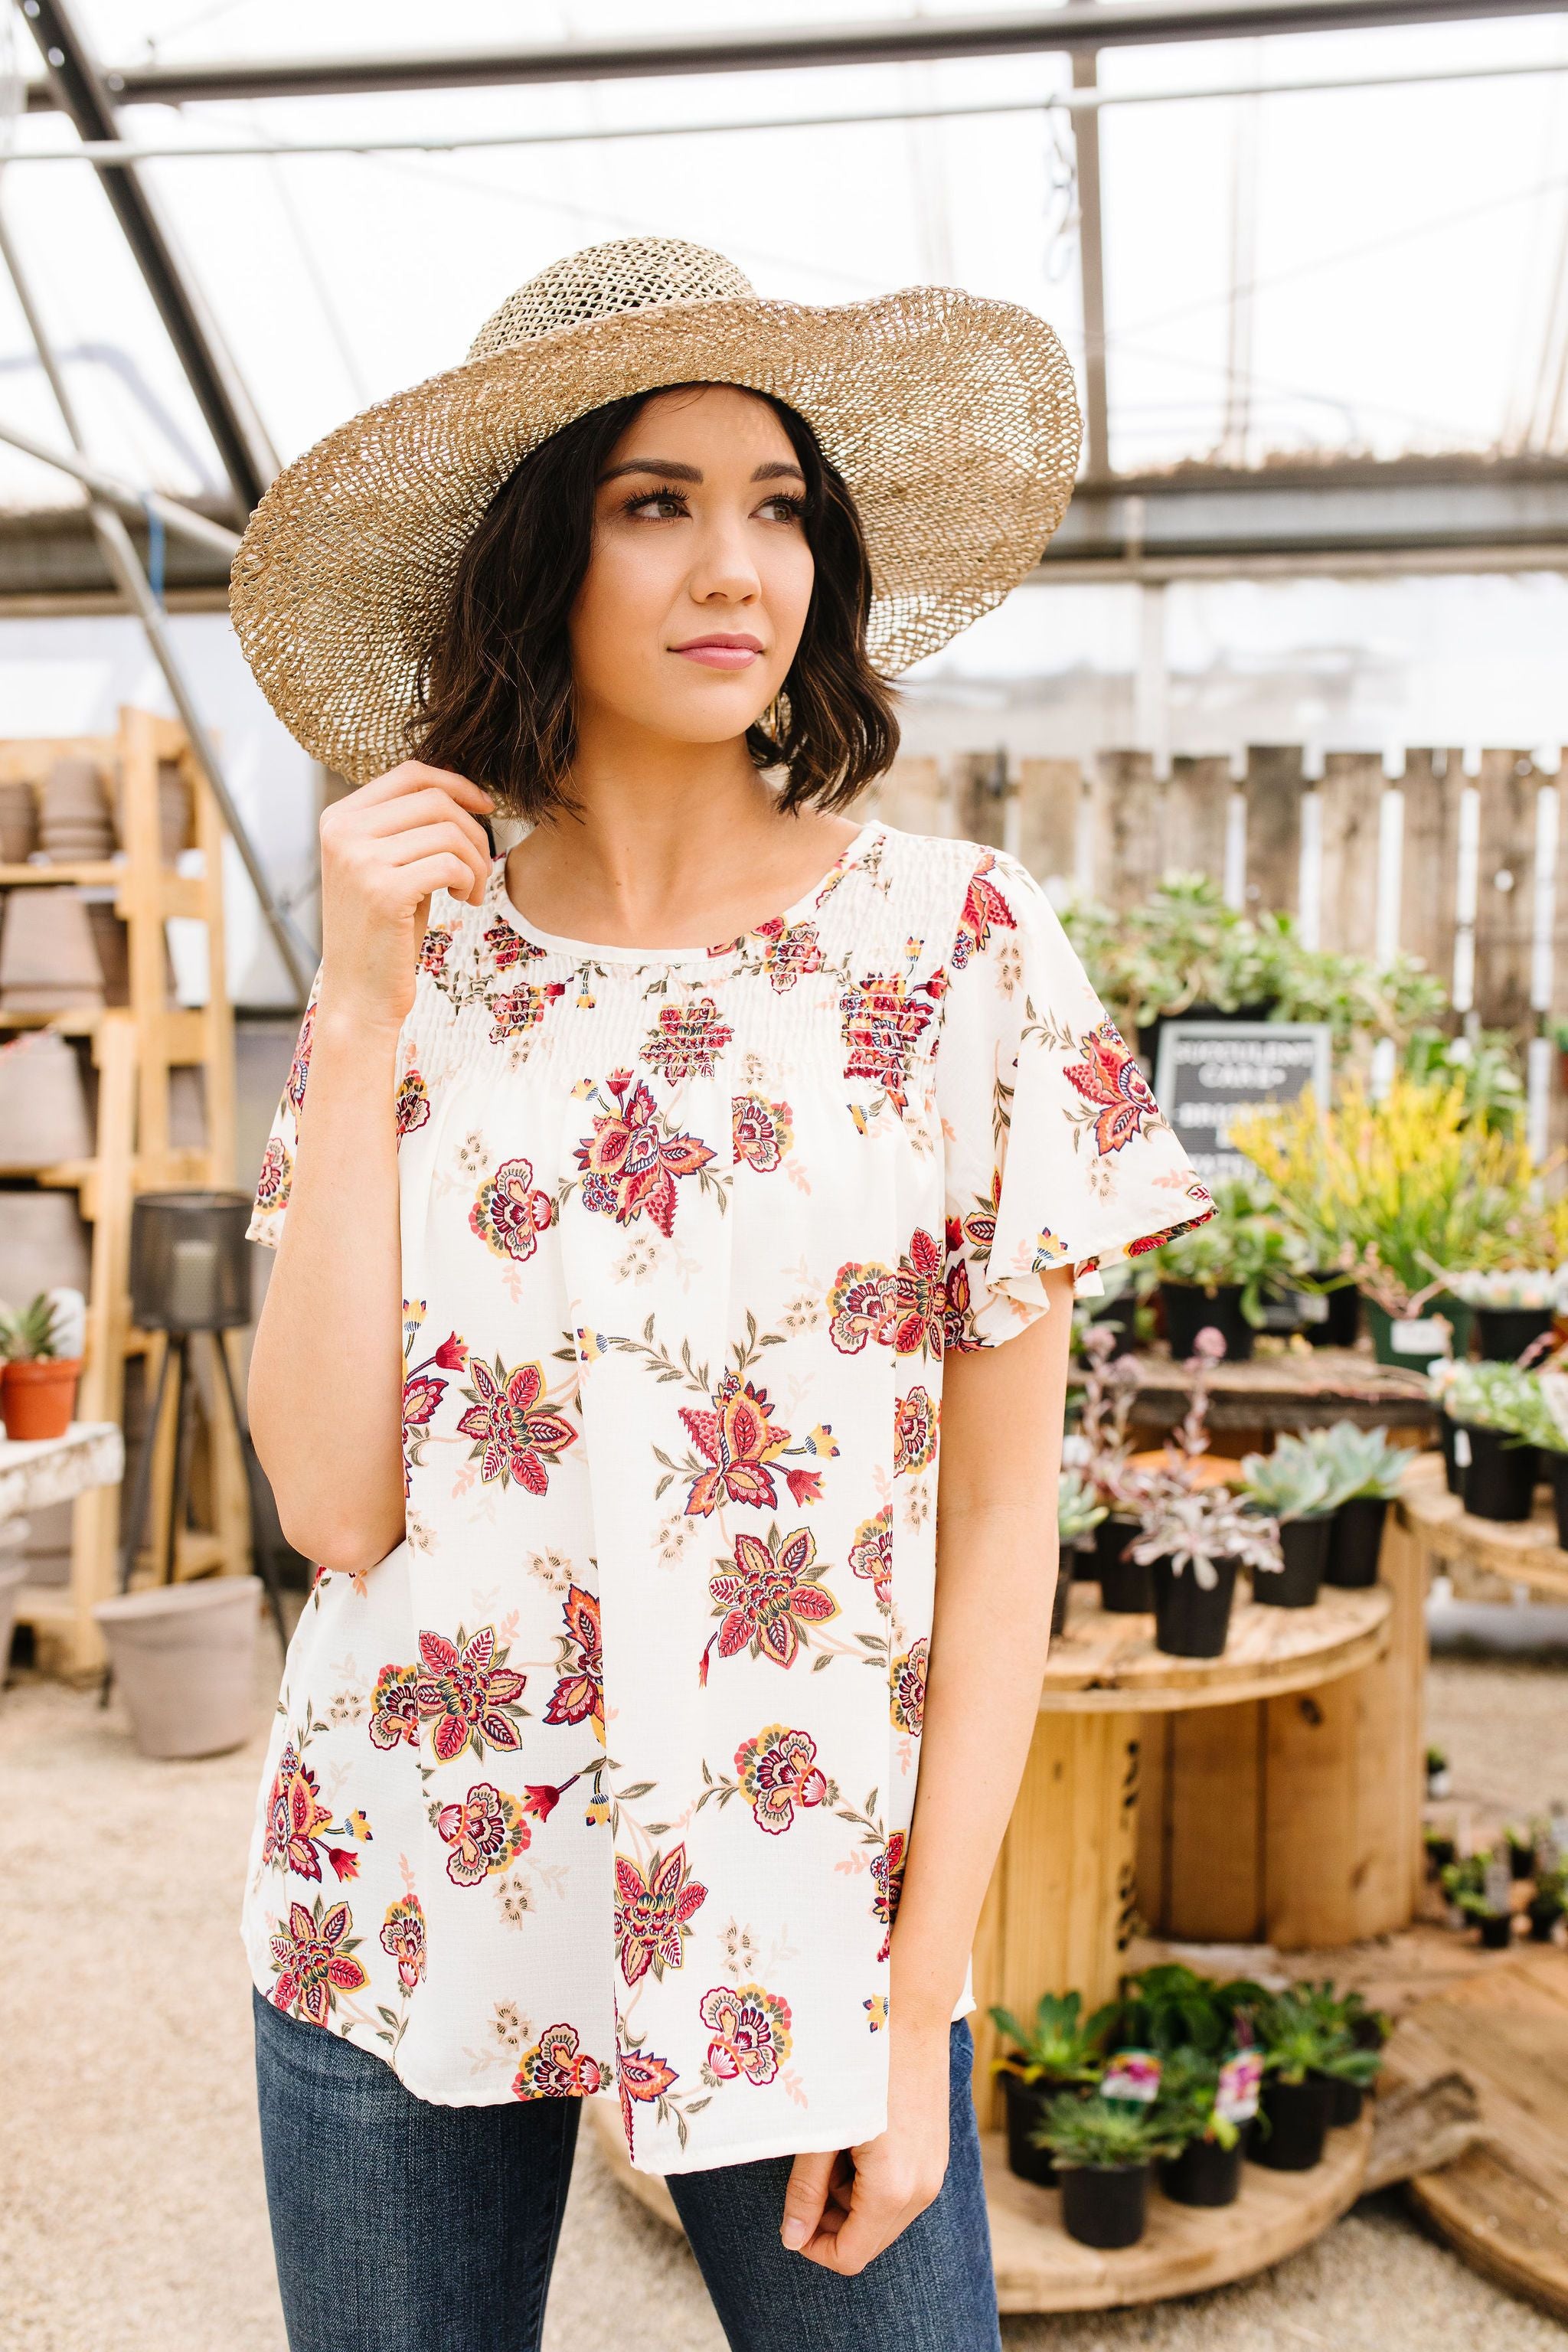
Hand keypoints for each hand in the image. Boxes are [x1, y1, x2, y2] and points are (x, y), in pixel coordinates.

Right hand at [318, 761, 494, 1032]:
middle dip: (473, 832)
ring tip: (470, 890)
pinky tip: (463, 902)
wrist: (359, 993)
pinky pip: (451, 864)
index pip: (410, 774)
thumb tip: (460, 790)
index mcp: (339, 818)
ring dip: (475, 862)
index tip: (485, 808)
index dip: (457, 784)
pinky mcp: (383, 890)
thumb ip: (406, 826)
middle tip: (479, 869)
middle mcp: (343, 832)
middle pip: (435, 800)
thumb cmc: (383, 930)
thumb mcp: (386, 865)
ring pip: (448, 832)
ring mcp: (359, 859)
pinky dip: (470, 881)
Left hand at [779, 2016, 950, 2274]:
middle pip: (868, 2240)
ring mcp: (935, 2173)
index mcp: (892, 2190)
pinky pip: (901, 2190)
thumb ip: (806, 2191)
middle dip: (831, 2221)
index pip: (849, 2256)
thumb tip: (792, 2239)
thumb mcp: (823, 2131)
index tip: (793, 2219)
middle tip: (809, 2174)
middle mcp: (922, 2191)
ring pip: (884, 2217)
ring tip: (831, 2148)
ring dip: (851, 2200)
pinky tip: (856, 2139)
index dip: (814, 2247)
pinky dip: (872, 2182)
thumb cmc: (859, 2068)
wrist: (910, 2013)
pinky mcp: (937, 2153)